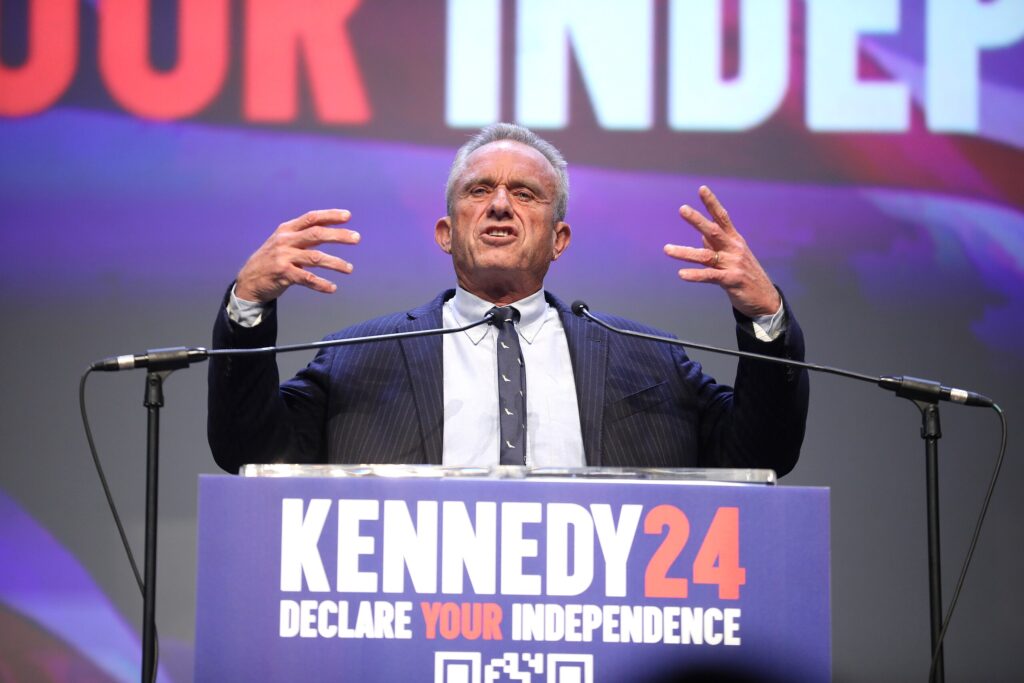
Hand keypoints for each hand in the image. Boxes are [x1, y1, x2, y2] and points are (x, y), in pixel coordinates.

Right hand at [234, 209, 360, 302]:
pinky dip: (321, 284)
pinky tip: (332, 288)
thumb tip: (332, 230)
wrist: (249, 279)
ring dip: (335, 263)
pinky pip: (307, 278)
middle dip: (339, 236)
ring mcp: (284, 257)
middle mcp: (285, 240)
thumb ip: (304, 236)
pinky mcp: (283, 274)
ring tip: (350, 268)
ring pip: (316, 258)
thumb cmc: (272, 259)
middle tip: (357, 238)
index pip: (312, 218)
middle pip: (317, 234)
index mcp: (287, 229)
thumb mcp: (284, 242)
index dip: (330, 215)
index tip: (348, 215)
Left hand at [663, 185, 780, 317]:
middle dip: (697, 220)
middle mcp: (734, 249)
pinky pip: (710, 276)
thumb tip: (701, 234)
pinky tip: (681, 274)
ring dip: (685, 252)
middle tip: (682, 209)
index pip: (722, 217)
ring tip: (666, 249)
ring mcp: (733, 264)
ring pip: (706, 255)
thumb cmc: (745, 275)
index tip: (701, 189)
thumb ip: (716, 245)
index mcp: (734, 240)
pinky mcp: (731, 280)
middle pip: (714, 231)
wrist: (765, 299)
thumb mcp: (732, 256)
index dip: (712, 203)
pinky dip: (695, 275)